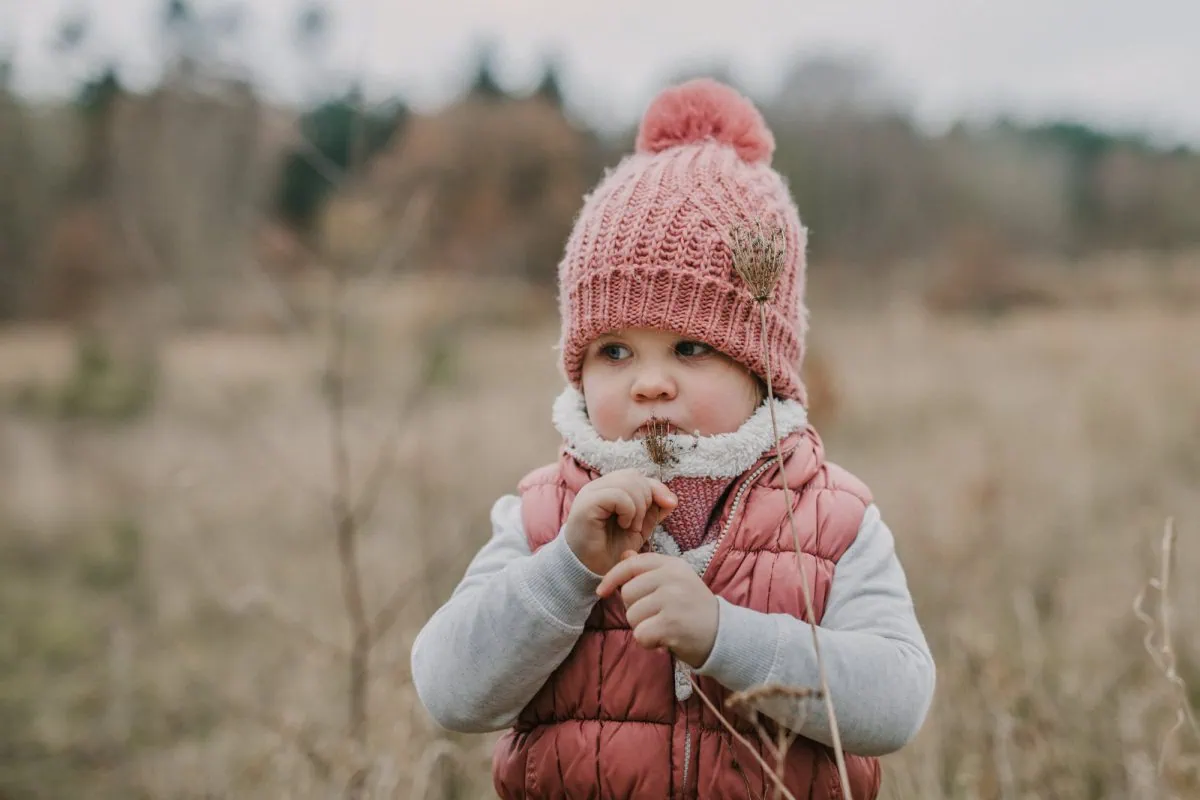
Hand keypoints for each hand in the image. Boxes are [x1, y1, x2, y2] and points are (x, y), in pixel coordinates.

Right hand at [564, 469, 676, 575]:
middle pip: (634, 476)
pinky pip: (618, 495)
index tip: (670, 505)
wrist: (590, 570)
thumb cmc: (610, 549)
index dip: (657, 488)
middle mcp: (598, 486)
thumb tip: (671, 499)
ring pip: (628, 482)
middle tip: (638, 525)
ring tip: (631, 527)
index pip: (637, 476)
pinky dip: (628, 511)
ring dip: (638, 507)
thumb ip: (652, 511)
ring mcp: (591, 492)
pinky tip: (623, 525)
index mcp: (609, 489)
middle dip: (647, 499)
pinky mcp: (587, 503)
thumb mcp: (638, 528)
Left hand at [596, 553, 718, 667]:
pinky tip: (664, 641)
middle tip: (656, 616)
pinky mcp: (671, 623)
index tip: (602, 591)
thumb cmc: (693, 609)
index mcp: (672, 565)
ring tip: (662, 628)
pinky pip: (640, 634)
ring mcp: (672, 599)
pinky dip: (648, 643)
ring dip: (642, 628)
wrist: (723, 635)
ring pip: (631, 616)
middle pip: (627, 593)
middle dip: (634, 609)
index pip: (631, 564)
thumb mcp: (676, 581)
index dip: (612, 578)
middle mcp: (672, 578)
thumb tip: (625, 554)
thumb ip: (649, 569)